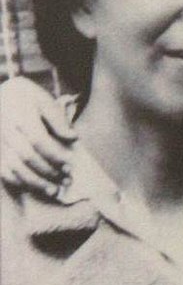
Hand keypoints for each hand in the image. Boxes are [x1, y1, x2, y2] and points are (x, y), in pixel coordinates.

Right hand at [0, 76, 76, 196]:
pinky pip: (3, 170)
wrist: (0, 94)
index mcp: (21, 116)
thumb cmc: (26, 96)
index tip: (70, 164)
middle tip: (67, 179)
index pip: (38, 140)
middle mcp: (7, 131)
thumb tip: (73, 138)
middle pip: (26, 157)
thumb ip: (58, 119)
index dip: (54, 154)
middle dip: (48, 171)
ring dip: (34, 182)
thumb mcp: (44, 99)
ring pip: (13, 167)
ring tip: (54, 190)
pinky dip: (18, 181)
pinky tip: (33, 186)